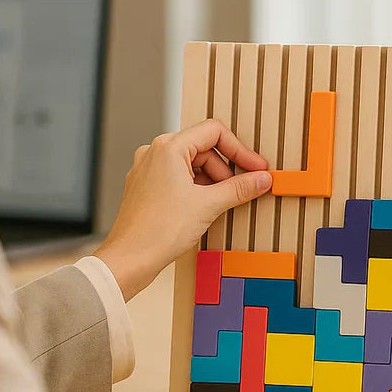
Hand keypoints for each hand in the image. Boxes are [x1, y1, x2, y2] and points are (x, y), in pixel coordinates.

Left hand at [95, 120, 271, 300]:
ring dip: (211, 182)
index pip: (214, 132)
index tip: (256, 169)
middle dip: (225, 171)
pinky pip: (178, 179)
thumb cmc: (158, 231)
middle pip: (204, 150)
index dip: (240, 150)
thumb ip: (239, 188)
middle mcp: (155, 153)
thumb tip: (261, 179)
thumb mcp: (208, 206)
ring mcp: (148, 170)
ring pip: (191, 165)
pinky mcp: (146, 187)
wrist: (129, 259)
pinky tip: (203, 209)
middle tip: (241, 192)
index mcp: (168, 147)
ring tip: (220, 205)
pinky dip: (196, 190)